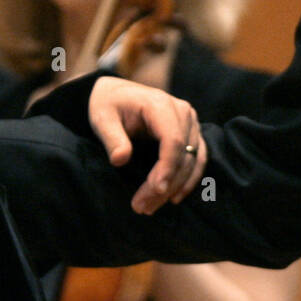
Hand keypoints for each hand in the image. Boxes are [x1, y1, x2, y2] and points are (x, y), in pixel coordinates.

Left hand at [88, 76, 205, 214]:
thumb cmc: (108, 105)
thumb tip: (120, 159)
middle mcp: (181, 110)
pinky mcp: (191, 132)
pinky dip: (189, 179)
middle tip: (142, 206)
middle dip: (166, 184)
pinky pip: (198, 158)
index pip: (173, 140)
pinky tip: (174, 197)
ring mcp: (190, 121)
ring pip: (192, 159)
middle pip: (183, 154)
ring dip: (176, 186)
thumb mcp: (102, 118)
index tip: (154, 191)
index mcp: (160, 104)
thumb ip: (112, 138)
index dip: (166, 168)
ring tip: (151, 206)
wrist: (116, 93)